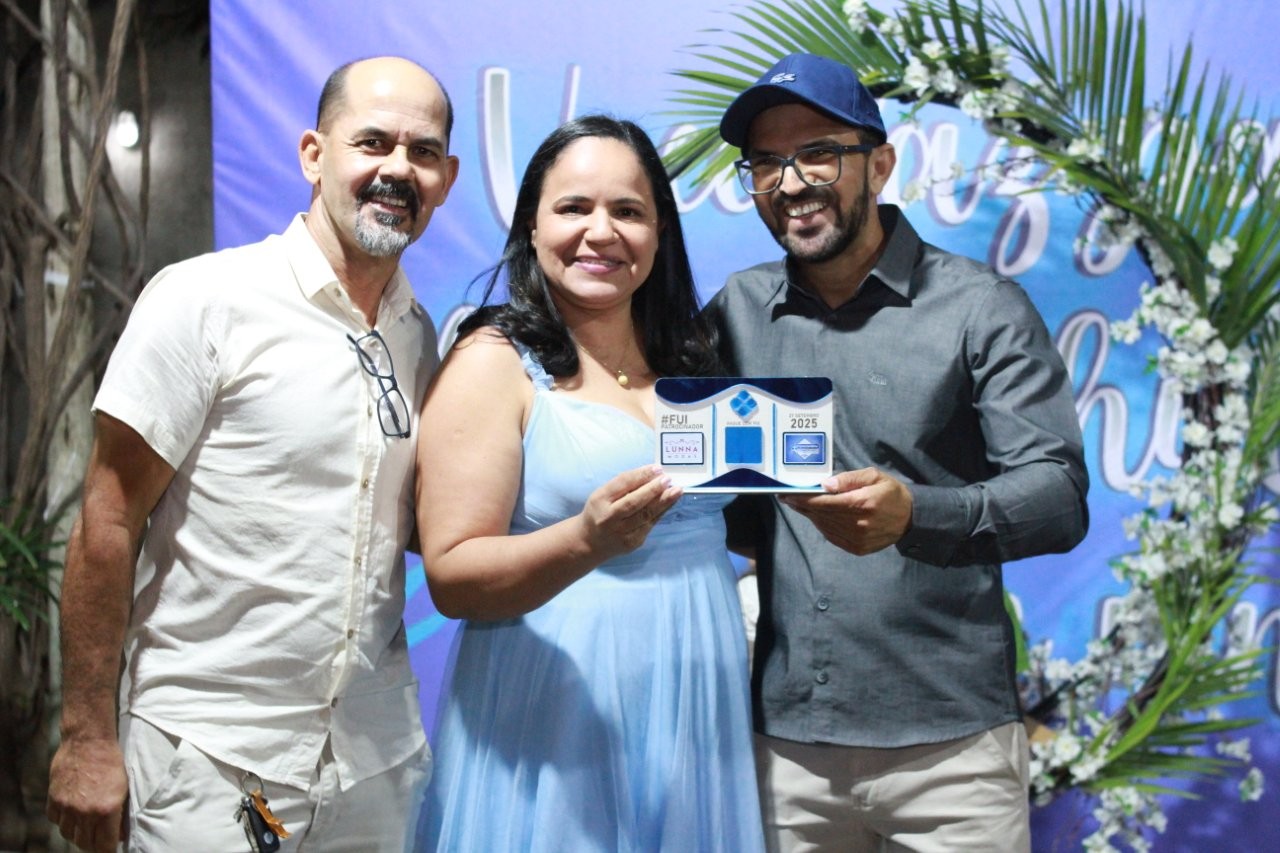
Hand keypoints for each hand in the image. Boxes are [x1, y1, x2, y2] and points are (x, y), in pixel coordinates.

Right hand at [47, 736, 127, 852]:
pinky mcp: (53, 798)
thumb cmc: (111, 761)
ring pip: (68, 833)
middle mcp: (84, 812)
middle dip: (92, 843)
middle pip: (84, 843)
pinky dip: (63, 820)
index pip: (103, 845)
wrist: (88, 740)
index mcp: (106, 810)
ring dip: (77, 833)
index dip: (107, 849)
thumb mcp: (123, 788)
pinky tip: (71, 813)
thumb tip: (117, 834)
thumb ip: (119, 814)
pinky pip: (55, 820)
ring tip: (85, 826)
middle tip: (98, 838)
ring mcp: (66, 806)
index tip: (109, 847)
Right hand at [579, 465, 681, 558]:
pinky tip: (670, 502)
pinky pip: (650, 524)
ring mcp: (621, 533)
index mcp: (599, 500)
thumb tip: (651, 475)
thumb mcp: (603, 495)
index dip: (641, 475)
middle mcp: (609, 518)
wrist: (590, 543)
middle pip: (634, 502)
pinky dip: (661, 512)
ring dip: (664, 501)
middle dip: (653, 490)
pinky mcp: (633, 542)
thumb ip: (624, 486)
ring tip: (676, 490)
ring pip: (646, 515)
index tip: (657, 468)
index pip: (622, 484)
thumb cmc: (600, 512)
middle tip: (667, 479)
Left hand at [780, 467, 911, 555]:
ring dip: (809, 516)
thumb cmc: (890, 492)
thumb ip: (848, 479)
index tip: (787, 494)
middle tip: (787, 498)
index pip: (824, 502)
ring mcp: (858, 539)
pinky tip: (816, 517)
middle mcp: (858, 524)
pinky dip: (822, 526)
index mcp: (862, 503)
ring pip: (824, 526)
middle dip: (801, 506)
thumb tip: (825, 485)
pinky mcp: (858, 548)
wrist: (910, 518)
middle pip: (821, 515)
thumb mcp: (873, 476)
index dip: (803, 499)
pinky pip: (832, 537)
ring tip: (799, 506)